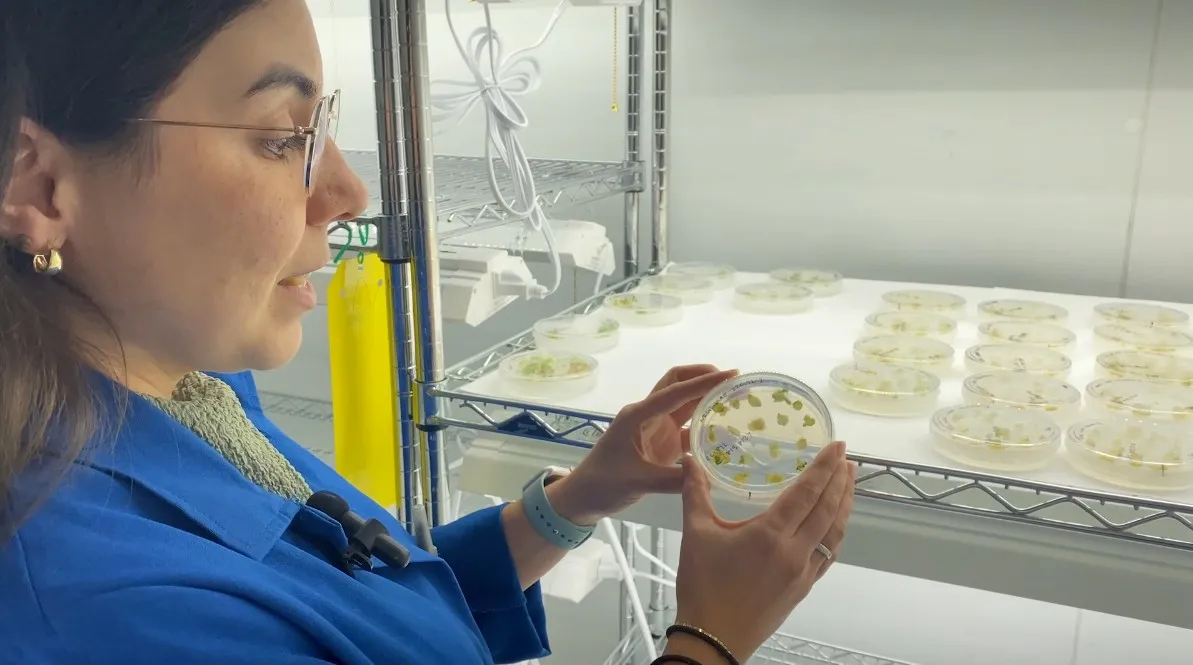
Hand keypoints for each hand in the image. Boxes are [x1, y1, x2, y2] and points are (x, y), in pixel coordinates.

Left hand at [550, 365, 737, 524]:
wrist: (583, 497)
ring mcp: (655, 429)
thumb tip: (707, 477)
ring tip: (736, 400)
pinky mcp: (661, 444)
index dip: (704, 383)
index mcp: (638, 415)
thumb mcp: (637, 481)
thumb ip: (672, 480)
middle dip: (704, 377)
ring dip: (707, 399)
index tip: (730, 375)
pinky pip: (687, 429)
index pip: (675, 392)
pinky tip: (725, 433)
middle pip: (678, 384)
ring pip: (684, 404)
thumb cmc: (603, 483)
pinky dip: (705, 428)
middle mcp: (648, 415)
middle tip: (734, 381)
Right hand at [668, 441, 854, 661]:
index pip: (806, 492)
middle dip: (839, 480)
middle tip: (846, 457)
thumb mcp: (695, 534)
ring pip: (834, 532)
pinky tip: (835, 524)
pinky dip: (836, 532)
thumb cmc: (703, 587)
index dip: (824, 467)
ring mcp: (803, 572)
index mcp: (770, 534)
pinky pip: (828, 554)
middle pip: (827, 509)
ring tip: (849, 483)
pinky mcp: (804, 588)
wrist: (714, 639)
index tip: (837, 447)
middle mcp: (794, 551)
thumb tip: (688, 461)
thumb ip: (695, 493)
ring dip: (844, 505)